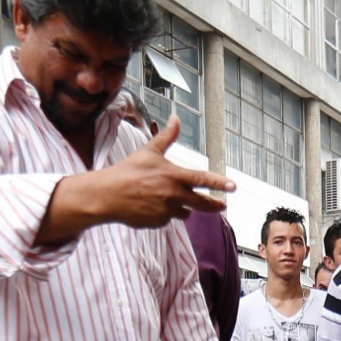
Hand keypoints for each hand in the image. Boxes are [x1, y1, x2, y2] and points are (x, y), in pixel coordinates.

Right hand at [98, 117, 236, 228]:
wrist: (108, 195)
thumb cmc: (128, 171)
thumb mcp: (149, 151)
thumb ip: (167, 137)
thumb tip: (176, 117)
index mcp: (174, 176)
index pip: (202, 180)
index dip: (219, 183)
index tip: (233, 187)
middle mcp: (174, 195)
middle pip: (202, 204)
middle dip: (214, 205)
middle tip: (222, 205)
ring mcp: (167, 211)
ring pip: (184, 212)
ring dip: (180, 207)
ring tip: (161, 198)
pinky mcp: (158, 223)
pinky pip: (167, 219)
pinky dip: (163, 214)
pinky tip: (148, 206)